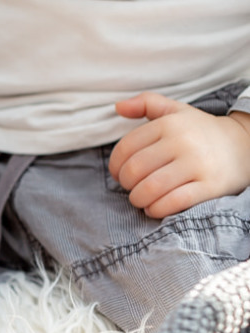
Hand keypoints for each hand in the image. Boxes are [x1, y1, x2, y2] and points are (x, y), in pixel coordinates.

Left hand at [109, 92, 249, 217]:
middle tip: (132, 187)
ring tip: (141, 199)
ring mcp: (198, 165)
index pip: (126, 149)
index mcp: (168, 124)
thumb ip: (146, 103)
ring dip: (138, 199)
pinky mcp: (211, 186)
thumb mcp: (175, 111)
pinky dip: (157, 209)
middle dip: (126, 184)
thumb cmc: (199, 131)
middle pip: (135, 170)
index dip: (115, 166)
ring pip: (150, 188)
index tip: (119, 174)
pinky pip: (173, 202)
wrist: (245, 145)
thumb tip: (118, 107)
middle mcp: (182, 142)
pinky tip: (155, 208)